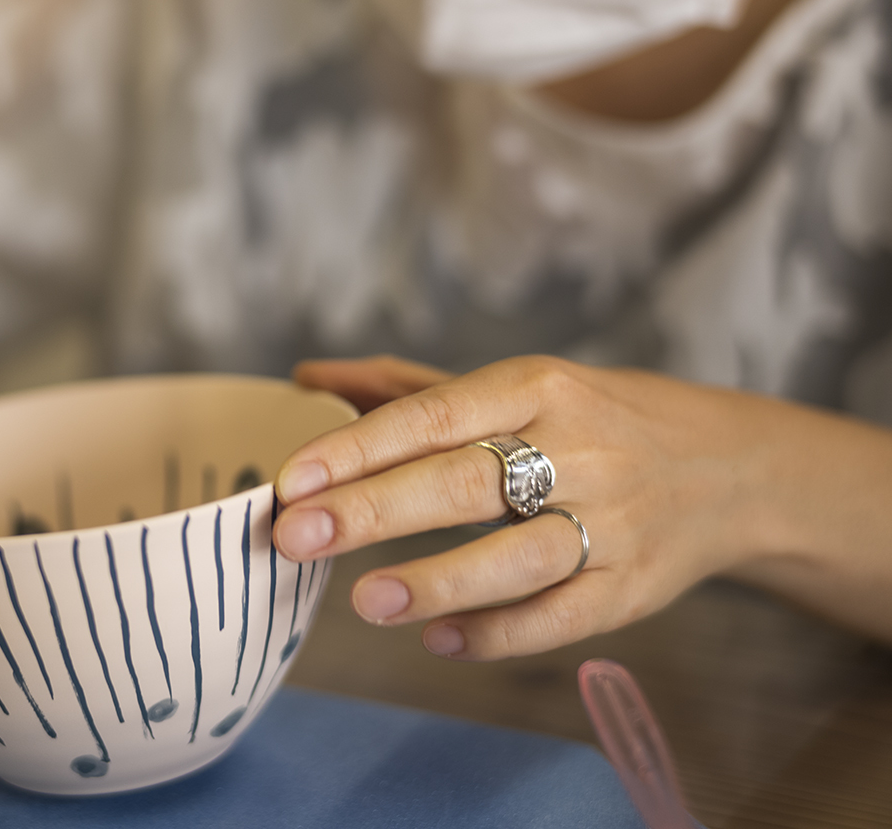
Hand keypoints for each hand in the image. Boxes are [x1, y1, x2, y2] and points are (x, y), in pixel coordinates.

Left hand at [272, 354, 882, 659]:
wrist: (727, 468)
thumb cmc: (590, 421)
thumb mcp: (515, 387)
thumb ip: (407, 388)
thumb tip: (304, 380)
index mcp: (539, 388)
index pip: (436, 416)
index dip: (360, 448)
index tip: (293, 479)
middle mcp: (579, 450)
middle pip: (467, 483)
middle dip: (375, 510)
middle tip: (296, 535)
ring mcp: (612, 522)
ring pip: (520, 557)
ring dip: (439, 581)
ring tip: (364, 602)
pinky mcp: (634, 586)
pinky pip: (561, 618)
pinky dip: (498, 634)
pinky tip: (436, 640)